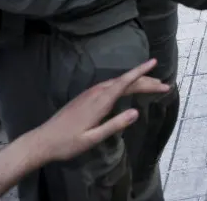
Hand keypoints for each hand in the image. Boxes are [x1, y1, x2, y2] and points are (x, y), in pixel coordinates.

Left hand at [21, 58, 169, 165]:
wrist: (42, 141)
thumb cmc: (67, 143)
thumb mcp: (92, 138)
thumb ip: (115, 125)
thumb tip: (136, 112)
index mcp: (99, 102)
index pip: (124, 82)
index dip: (140, 72)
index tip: (154, 62)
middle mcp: (96, 93)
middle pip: (125, 81)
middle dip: (145, 81)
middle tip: (164, 85)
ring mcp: (89, 94)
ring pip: (118, 83)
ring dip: (136, 82)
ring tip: (152, 85)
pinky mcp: (86, 97)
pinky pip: (110, 86)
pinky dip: (125, 85)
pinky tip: (128, 89)